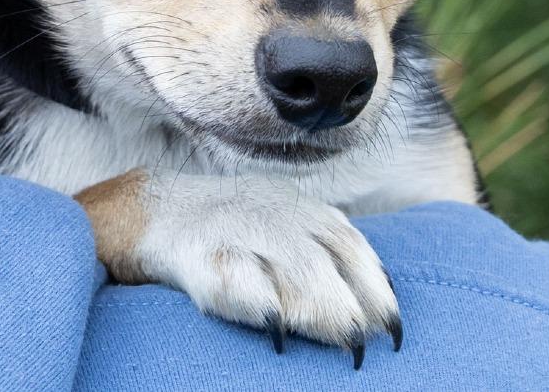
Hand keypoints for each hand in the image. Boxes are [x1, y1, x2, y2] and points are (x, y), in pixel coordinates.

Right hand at [77, 169, 401, 366]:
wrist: (157, 212)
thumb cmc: (233, 232)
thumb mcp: (284, 227)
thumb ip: (325, 252)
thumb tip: (378, 299)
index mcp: (299, 208)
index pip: (347, 240)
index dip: (372, 279)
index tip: (390, 320)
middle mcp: (275, 213)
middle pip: (328, 251)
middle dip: (354, 295)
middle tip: (370, 338)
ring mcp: (240, 229)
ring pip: (293, 262)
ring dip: (323, 303)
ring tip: (343, 338)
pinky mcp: (201, 253)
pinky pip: (235, 276)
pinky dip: (260, 302)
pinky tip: (277, 330)